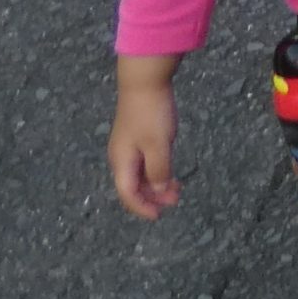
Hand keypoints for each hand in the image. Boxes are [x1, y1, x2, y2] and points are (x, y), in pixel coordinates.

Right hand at [109, 70, 181, 220]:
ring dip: (156, 184)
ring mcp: (128, 147)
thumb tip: (157, 189)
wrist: (144, 83)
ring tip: (176, 188)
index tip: (158, 215)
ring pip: (139, 174)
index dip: (142, 207)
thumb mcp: (158, 145)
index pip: (128, 193)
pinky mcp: (136, 137)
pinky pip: (144, 162)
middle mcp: (121, 157)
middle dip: (152, 197)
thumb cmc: (150, 114)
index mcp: (122, 161)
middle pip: (133, 186)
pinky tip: (169, 171)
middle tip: (174, 200)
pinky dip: (156, 171)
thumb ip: (158, 170)